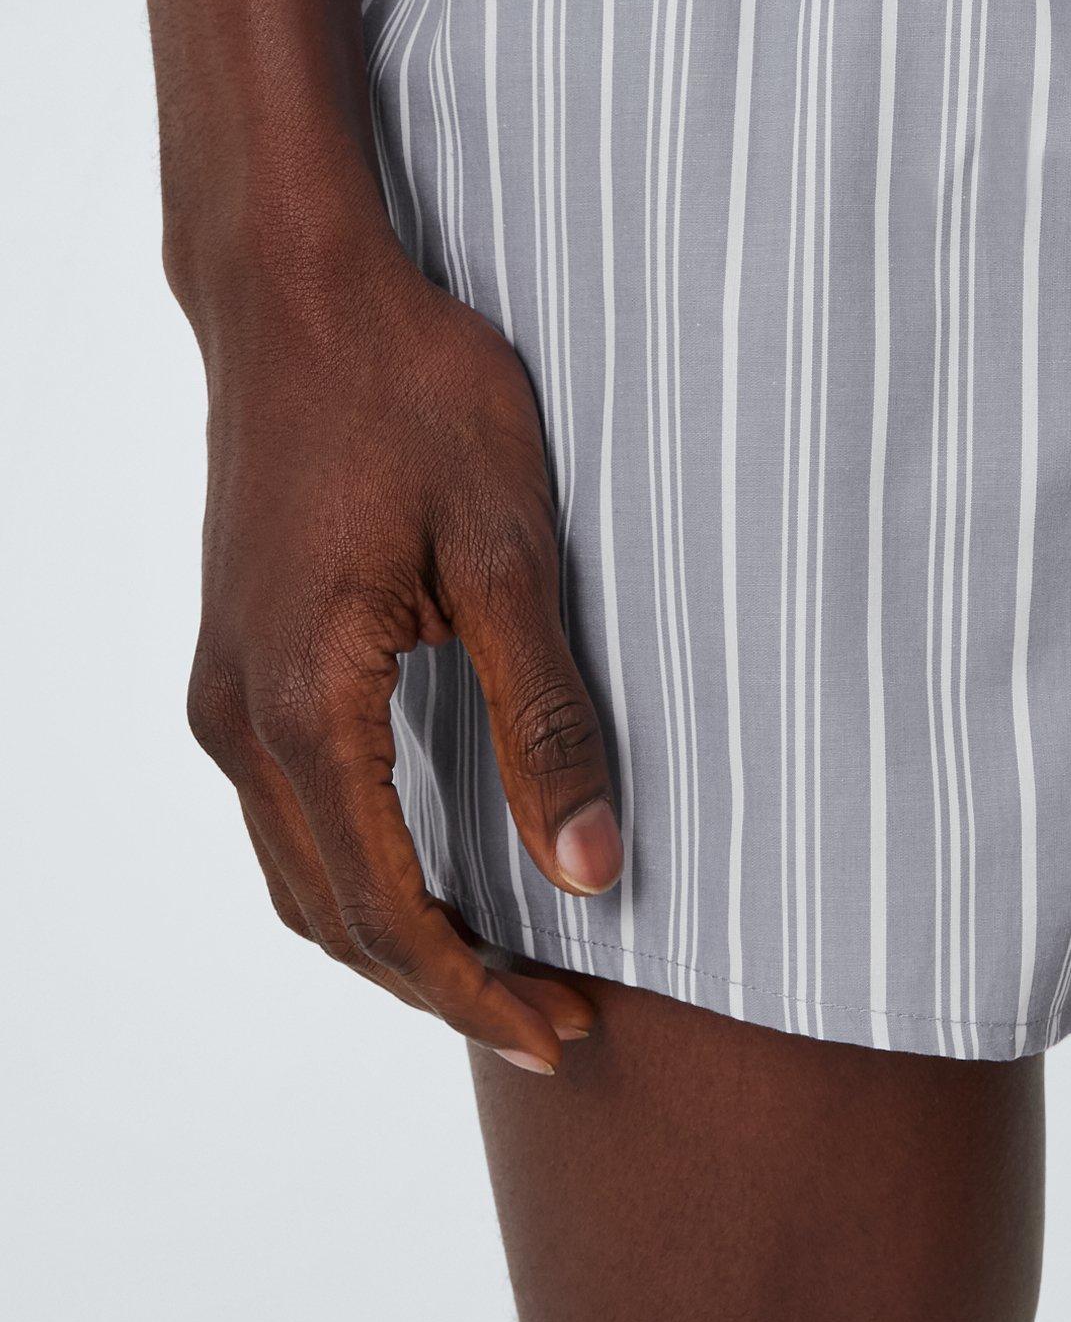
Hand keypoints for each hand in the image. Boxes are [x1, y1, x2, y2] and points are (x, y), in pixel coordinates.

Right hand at [183, 214, 622, 1067]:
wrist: (301, 294)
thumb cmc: (417, 395)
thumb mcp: (512, 551)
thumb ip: (549, 718)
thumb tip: (595, 870)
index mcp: (307, 703)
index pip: (390, 910)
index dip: (476, 987)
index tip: (567, 1027)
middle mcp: (240, 716)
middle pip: (333, 916)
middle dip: (442, 983)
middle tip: (558, 1019)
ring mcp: (224, 689)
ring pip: (298, 873)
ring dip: (393, 938)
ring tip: (504, 967)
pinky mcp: (233, 657)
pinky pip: (284, 812)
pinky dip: (354, 871)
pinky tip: (430, 869)